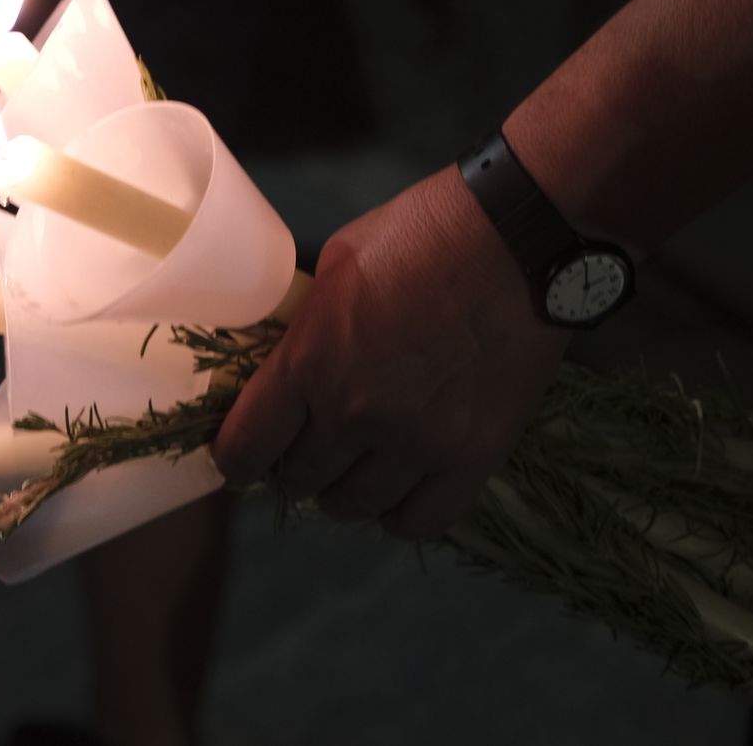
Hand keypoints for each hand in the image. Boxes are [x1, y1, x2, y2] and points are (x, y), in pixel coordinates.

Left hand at [212, 165, 568, 538]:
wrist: (518, 236)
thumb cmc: (424, 232)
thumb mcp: (337, 264)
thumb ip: (309, 325)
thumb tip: (286, 360)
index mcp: (312, 360)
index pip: (247, 446)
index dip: (234, 458)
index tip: (240, 457)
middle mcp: (358, 413)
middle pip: (299, 479)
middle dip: (291, 467)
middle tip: (303, 449)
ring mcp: (419, 442)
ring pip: (354, 505)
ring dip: (343, 489)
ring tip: (353, 466)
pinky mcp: (475, 456)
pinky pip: (420, 520)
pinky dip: (399, 511)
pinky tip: (398, 487)